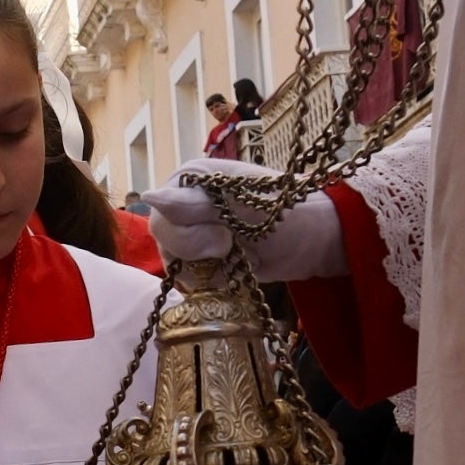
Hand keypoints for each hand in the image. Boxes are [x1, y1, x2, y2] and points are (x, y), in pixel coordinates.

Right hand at [145, 164, 345, 280]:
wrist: (314, 238)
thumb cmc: (286, 212)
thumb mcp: (241, 204)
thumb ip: (194, 203)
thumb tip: (150, 198)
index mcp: (186, 182)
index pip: (161, 219)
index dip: (189, 237)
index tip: (225, 236)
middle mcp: (181, 205)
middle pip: (165, 244)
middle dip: (201, 255)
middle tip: (233, 246)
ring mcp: (189, 234)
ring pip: (176, 266)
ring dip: (209, 270)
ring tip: (238, 255)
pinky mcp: (201, 260)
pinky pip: (190, 281)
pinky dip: (214, 281)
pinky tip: (235, 268)